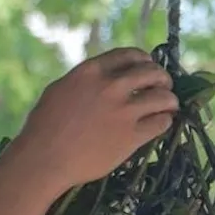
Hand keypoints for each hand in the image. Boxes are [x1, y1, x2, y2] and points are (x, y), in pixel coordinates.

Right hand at [17, 48, 177, 196]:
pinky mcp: (131, 136)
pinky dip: (165, 121)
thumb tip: (99, 78)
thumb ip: (84, 81)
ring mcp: (124, 111)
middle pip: (151, 73)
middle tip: (164, 86)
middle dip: (162, 78)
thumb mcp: (60, 90)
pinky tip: (163, 123)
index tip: (148, 66)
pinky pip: (160, 123)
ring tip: (170, 106)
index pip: (129, 55)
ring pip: (163, 97)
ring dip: (170, 100)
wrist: (44, 159)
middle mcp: (112, 86)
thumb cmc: (43, 127)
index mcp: (92, 71)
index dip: (144, 60)